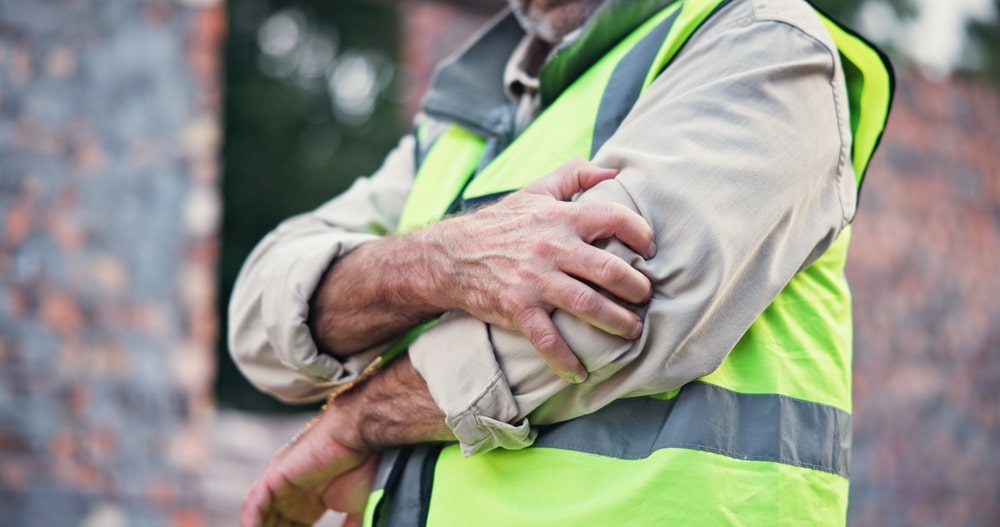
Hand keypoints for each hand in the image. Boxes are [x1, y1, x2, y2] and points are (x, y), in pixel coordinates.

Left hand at [241, 410, 377, 526]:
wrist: (361, 439)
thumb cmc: (367, 467)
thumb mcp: (359, 511)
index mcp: (313, 499)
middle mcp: (295, 492)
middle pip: (277, 525)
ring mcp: (283, 484)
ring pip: (264, 518)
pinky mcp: (274, 477)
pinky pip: (255, 506)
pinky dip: (252, 523)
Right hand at [420, 158, 654, 382]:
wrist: (451, 255)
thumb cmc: (501, 223)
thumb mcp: (535, 190)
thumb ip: (574, 174)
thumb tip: (612, 171)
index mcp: (560, 217)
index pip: (613, 217)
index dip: (640, 233)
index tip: (650, 251)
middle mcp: (551, 248)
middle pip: (608, 269)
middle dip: (635, 287)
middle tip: (646, 298)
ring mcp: (535, 280)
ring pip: (587, 305)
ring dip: (617, 322)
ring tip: (632, 330)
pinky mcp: (517, 308)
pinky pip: (548, 339)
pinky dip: (566, 360)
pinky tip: (581, 372)